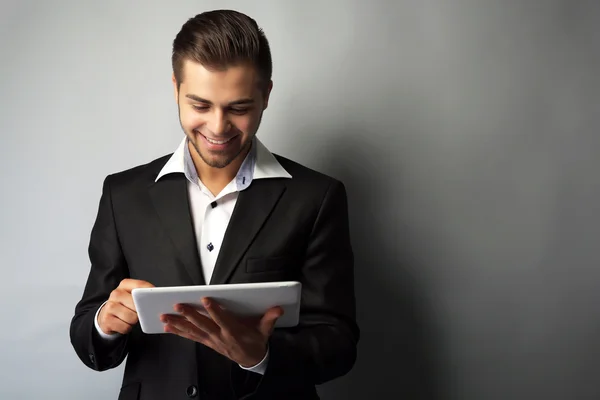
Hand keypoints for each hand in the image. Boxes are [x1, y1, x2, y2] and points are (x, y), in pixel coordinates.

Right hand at [98, 278, 153, 334]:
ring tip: (131, 318)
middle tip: (140, 312)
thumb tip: (158, 298)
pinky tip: (124, 324)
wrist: (107, 315)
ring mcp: (109, 306)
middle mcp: (116, 293)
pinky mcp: (106, 320)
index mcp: (125, 285)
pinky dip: (127, 328)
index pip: (140, 285)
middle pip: (137, 304)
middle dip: (142, 311)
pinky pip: (125, 327)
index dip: (150, 292)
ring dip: (134, 321)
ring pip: (132, 318)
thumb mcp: (132, 296)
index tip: (156, 298)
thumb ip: (143, 294)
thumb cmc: (125, 305)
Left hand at [160, 298, 282, 366]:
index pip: (221, 319)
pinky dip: (179, 332)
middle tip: (178, 306)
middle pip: (202, 324)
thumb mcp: (265, 331)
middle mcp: (219, 336)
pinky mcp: (207, 342)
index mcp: (233, 331)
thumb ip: (270, 319)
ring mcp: (211, 340)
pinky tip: (168, 327)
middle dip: (189, 315)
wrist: (251, 360)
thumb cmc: (255, 343)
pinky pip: (191, 337)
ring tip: (166, 317)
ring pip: (192, 331)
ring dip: (178, 324)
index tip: (205, 299)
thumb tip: (277, 309)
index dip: (213, 309)